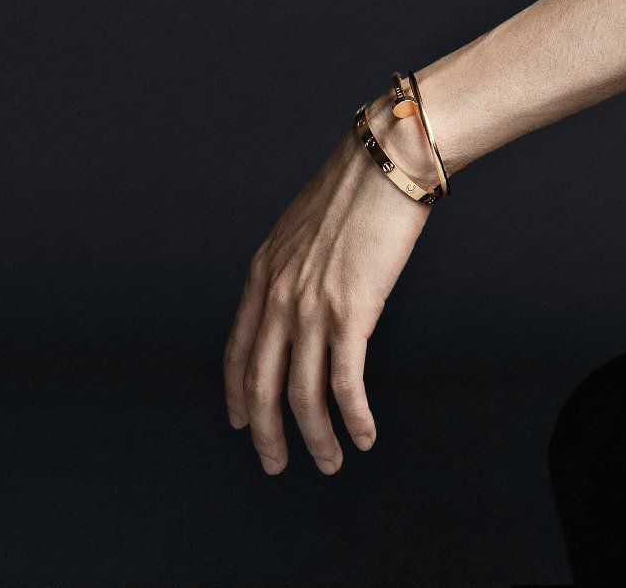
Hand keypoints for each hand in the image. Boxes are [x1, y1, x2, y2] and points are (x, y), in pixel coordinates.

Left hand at [223, 94, 436, 474]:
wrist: (387, 159)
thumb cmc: (358, 185)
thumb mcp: (304, 225)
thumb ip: (294, 264)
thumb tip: (302, 290)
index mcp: (263, 273)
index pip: (238, 351)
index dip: (238, 394)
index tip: (242, 424)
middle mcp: (278, 296)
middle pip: (261, 385)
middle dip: (266, 435)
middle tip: (276, 465)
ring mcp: (312, 306)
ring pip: (301, 395)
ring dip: (315, 438)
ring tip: (329, 462)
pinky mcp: (351, 312)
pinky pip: (344, 383)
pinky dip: (352, 418)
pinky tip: (362, 435)